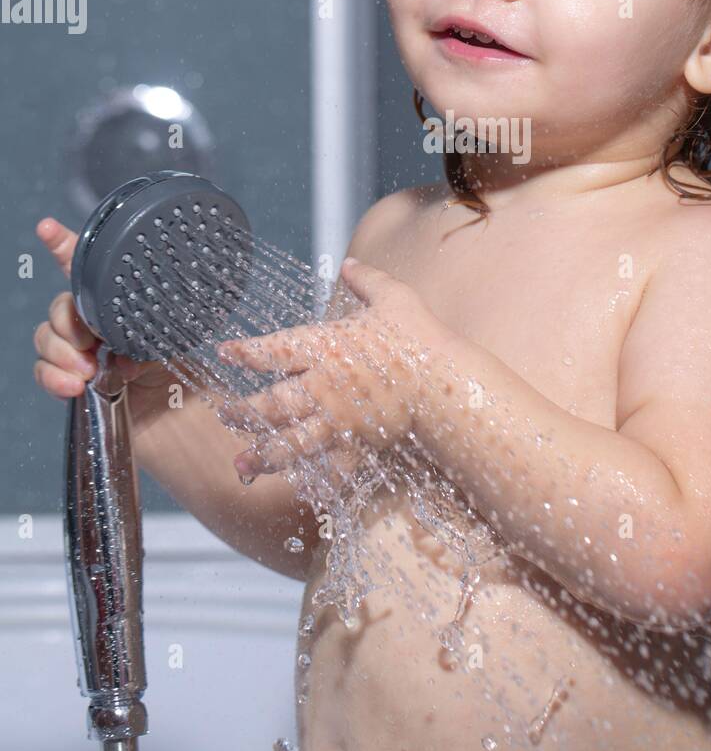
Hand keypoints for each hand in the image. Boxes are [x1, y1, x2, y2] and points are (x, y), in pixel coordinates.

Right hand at [33, 217, 176, 419]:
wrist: (188, 423)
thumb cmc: (190, 381)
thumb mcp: (175, 349)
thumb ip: (148, 341)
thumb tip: (119, 356)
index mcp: (124, 308)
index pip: (90, 272)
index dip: (66, 247)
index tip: (49, 228)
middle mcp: (100, 327)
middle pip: (60, 306)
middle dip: (66, 321)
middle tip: (90, 342)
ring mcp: (85, 354)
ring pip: (46, 338)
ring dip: (61, 352)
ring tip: (88, 369)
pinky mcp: (75, 383)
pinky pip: (46, 372)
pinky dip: (54, 377)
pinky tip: (74, 385)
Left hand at [219, 257, 454, 479]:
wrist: (445, 382)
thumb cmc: (419, 336)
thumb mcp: (393, 297)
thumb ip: (367, 280)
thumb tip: (349, 263)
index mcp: (325, 346)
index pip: (273, 350)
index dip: (245, 352)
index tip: (224, 354)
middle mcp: (323, 385)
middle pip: (272, 403)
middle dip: (244, 412)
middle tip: (224, 416)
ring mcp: (338, 419)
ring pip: (291, 441)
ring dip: (263, 454)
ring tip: (241, 464)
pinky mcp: (359, 442)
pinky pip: (330, 465)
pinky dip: (314, 478)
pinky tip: (299, 487)